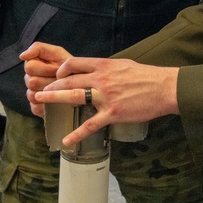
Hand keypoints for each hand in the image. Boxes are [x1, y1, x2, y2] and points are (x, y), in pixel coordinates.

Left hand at [21, 46, 179, 147]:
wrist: (164, 88)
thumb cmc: (146, 76)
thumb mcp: (123, 64)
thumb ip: (106, 68)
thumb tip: (94, 70)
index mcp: (104, 65)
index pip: (75, 63)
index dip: (61, 68)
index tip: (55, 74)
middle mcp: (102, 79)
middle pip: (70, 80)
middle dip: (51, 85)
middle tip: (38, 90)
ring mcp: (106, 97)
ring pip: (75, 97)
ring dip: (55, 100)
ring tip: (41, 103)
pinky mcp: (113, 113)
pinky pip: (90, 125)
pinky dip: (76, 134)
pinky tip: (66, 140)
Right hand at [22, 42, 71, 115]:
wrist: (81, 84)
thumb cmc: (68, 67)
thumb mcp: (57, 53)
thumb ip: (38, 49)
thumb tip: (22, 56)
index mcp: (32, 65)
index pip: (29, 67)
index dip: (45, 68)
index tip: (57, 68)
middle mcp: (29, 80)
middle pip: (31, 82)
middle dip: (49, 80)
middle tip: (59, 80)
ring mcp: (32, 94)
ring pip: (32, 95)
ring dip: (49, 92)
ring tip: (60, 89)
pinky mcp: (36, 108)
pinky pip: (35, 107)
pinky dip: (47, 105)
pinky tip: (56, 100)